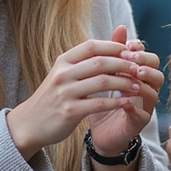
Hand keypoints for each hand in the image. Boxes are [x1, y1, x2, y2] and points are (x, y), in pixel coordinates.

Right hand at [6, 25, 160, 158]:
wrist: (30, 123)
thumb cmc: (54, 96)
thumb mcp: (64, 74)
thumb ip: (85, 62)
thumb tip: (113, 47)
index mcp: (63, 61)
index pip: (92, 46)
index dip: (114, 46)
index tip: (131, 51)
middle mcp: (63, 74)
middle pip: (101, 62)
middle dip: (124, 64)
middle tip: (140, 69)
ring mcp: (65, 93)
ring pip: (103, 82)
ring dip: (124, 83)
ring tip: (138, 86)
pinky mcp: (70, 111)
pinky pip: (99, 104)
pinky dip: (116, 102)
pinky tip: (127, 102)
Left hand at [85, 25, 162, 154]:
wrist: (98, 131)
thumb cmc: (103, 100)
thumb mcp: (104, 74)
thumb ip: (113, 53)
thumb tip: (121, 26)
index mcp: (139, 76)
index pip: (148, 58)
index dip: (141, 50)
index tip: (127, 46)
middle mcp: (146, 90)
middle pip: (157, 72)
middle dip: (145, 64)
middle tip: (130, 59)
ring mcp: (144, 107)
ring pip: (154, 92)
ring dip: (143, 84)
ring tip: (131, 78)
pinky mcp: (138, 124)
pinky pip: (143, 116)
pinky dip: (135, 108)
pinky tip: (123, 102)